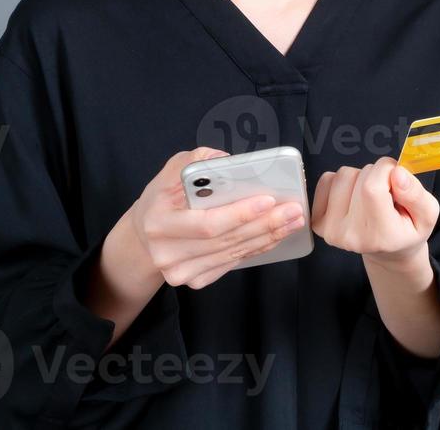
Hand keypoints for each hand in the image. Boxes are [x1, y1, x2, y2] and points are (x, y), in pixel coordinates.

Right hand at [125, 147, 307, 289]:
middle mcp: (166, 252)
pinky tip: (274, 235)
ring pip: (233, 254)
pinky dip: (256, 249)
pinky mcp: (193, 280)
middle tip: (293, 210)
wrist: (145, 233)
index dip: (240, 214)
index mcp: (160, 221)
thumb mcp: (174, 169)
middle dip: (265, 224)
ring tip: (292, 221)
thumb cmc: (164, 196)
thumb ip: (199, 160)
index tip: (269, 199)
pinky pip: (232, 263)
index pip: (207, 223)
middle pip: (226, 241)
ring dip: (268, 237)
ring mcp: (179, 271)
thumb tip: (230, 162)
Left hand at [310, 156, 439, 269]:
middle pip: (358, 177)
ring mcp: (331, 231)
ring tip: (371, 196)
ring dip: (359, 177)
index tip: (396, 179)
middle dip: (376, 174)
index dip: (386, 171)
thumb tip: (396, 173)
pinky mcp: (318, 223)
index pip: (372, 187)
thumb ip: (416, 194)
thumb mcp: (428, 214)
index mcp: (380, 236)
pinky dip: (342, 181)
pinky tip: (355, 197)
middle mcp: (351, 236)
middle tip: (386, 193)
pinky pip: (326, 180)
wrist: (388, 250)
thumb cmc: (408, 229)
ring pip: (342, 175)